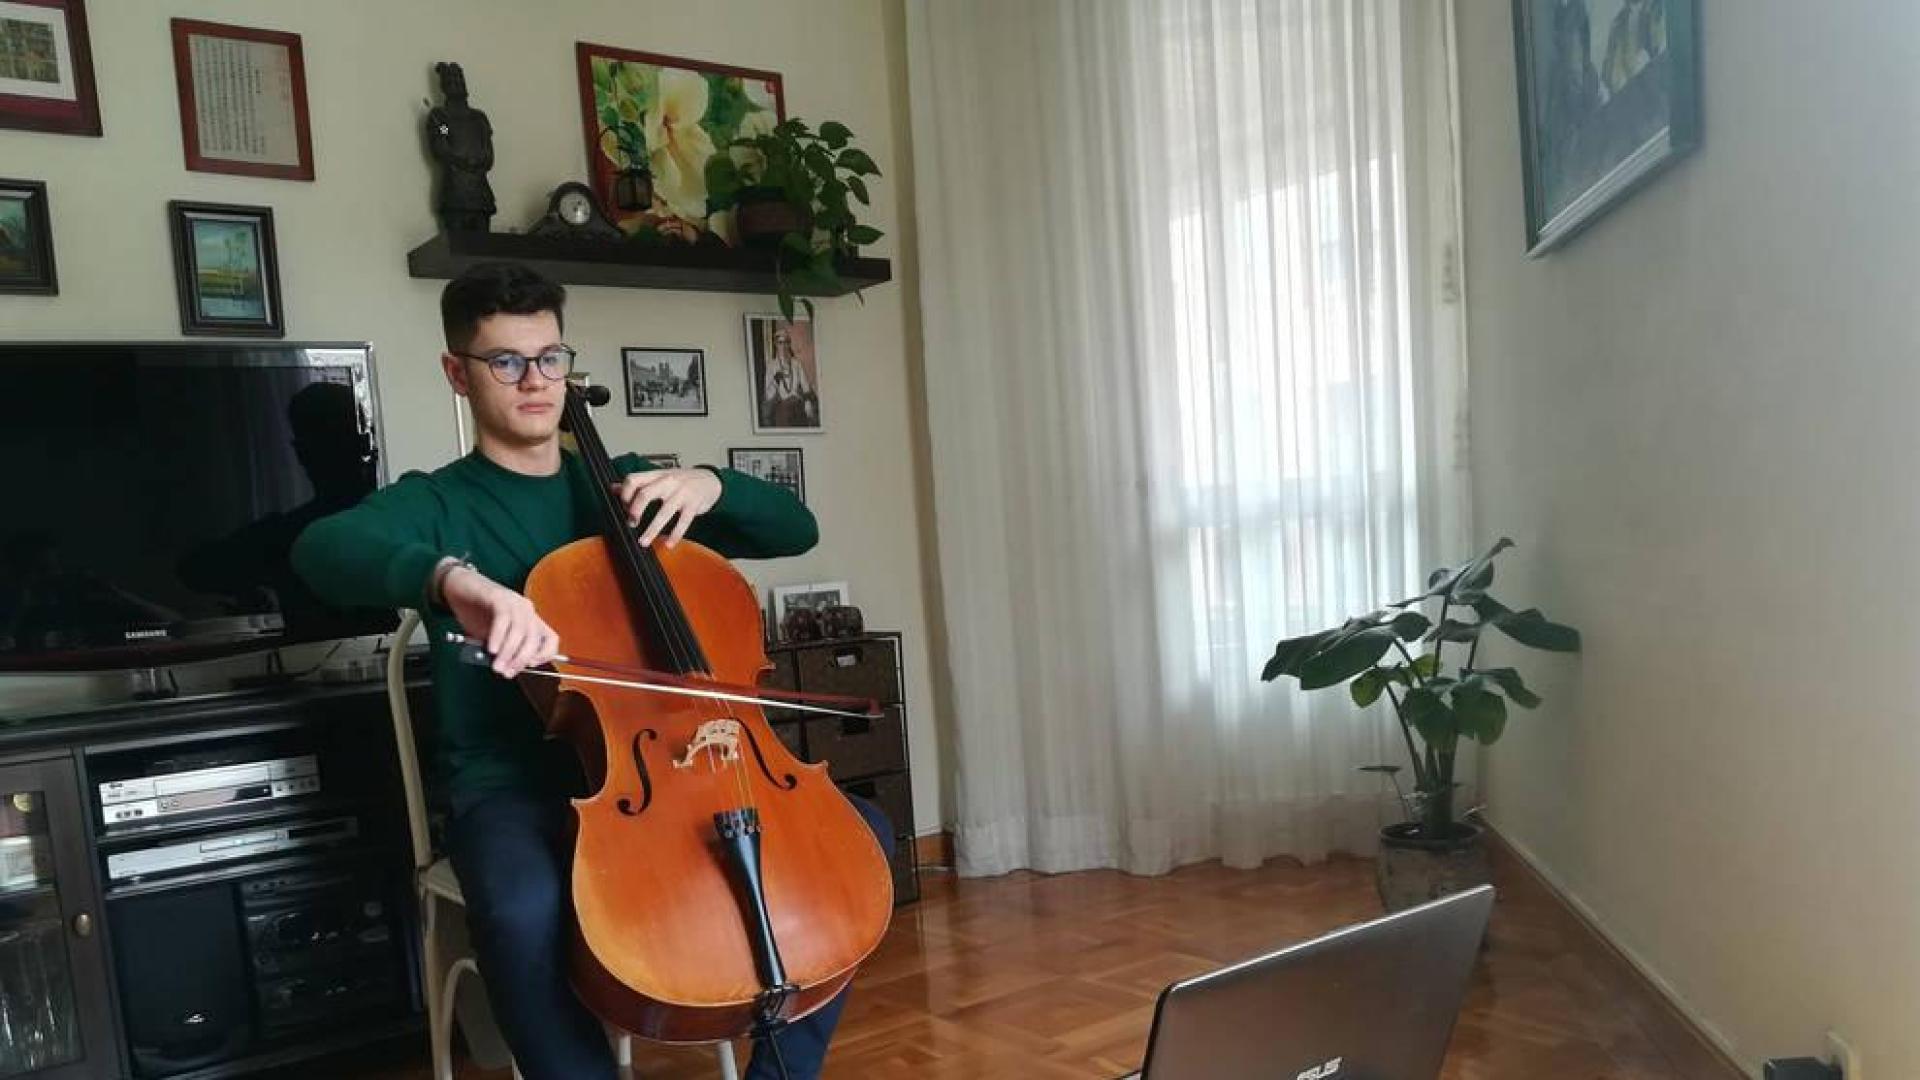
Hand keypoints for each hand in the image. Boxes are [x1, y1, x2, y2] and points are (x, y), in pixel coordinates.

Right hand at [439, 563, 559, 677]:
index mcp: (530, 620)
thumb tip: (506, 668)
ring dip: (509, 652)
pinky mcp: (498, 597)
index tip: (528, 667)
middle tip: (506, 672)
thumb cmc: (475, 614)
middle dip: (521, 659)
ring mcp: (513, 601)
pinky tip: (491, 648)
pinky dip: (498, 636)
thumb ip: (502, 651)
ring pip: (521, 630)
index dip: (544, 656)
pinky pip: (503, 619)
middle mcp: (526, 610)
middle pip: (535, 638)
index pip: (551, 640)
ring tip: (497, 665)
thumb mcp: (492, 638)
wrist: (457, 588)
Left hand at [615, 468, 722, 548]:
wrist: (710, 480)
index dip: (624, 494)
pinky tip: (669, 544)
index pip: (634, 480)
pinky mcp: (693, 505)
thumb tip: (613, 488)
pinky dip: (675, 535)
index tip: (622, 507)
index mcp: (656, 475)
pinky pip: (683, 522)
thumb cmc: (682, 481)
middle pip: (645, 494)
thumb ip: (638, 484)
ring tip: (643, 542)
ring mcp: (682, 493)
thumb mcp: (660, 478)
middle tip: (631, 524)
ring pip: (664, 512)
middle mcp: (667, 482)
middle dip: (635, 511)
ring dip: (652, 530)